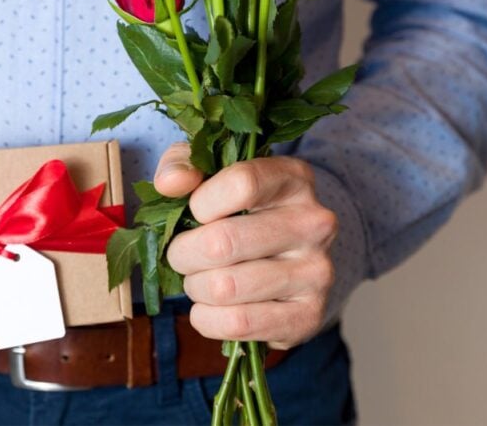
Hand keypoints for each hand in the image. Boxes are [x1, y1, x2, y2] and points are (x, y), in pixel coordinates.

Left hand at [153, 143, 337, 349]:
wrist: (290, 257)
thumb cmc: (240, 210)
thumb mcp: (213, 173)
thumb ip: (184, 163)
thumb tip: (170, 184)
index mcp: (294, 179)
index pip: (242, 184)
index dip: (202, 202)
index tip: (194, 212)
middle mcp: (314, 223)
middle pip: (223, 241)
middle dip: (184, 253)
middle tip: (182, 254)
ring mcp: (317, 271)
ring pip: (225, 287)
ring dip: (195, 287)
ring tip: (199, 279)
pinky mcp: (308, 314)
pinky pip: (238, 323)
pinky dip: (207, 319)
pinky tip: (211, 307)